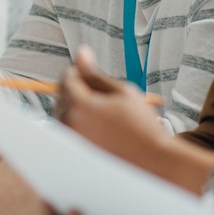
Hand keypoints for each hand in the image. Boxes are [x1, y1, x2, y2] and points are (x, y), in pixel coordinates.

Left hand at [58, 46, 168, 160]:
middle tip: (101, 96)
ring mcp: (71, 139)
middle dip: (76, 89)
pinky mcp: (75, 151)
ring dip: (75, 107)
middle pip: (61, 95)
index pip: (66, 78)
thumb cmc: (141, 126)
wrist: (152, 160)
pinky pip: (67, 130)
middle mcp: (70, 122)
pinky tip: (99, 127)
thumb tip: (82, 53)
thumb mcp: (121, 92)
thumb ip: (95, 73)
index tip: (91, 75)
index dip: (79, 72)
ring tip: (102, 113)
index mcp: (80, 105)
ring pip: (62, 113)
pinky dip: (77, 124)